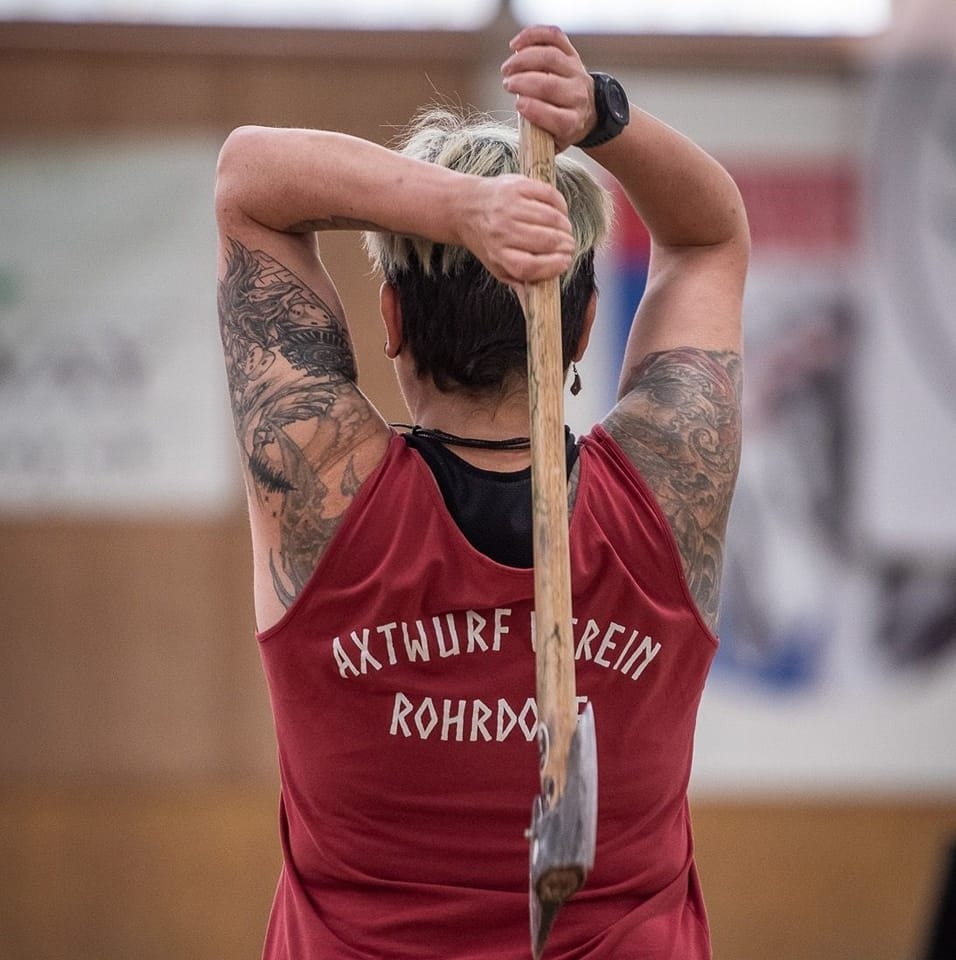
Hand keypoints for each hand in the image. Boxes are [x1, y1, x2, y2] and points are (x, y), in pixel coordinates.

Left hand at [458, 173, 573, 286]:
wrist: (465, 207)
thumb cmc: (488, 242)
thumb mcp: (498, 267)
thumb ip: (520, 285)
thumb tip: (534, 313)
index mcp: (498, 254)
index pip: (531, 266)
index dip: (553, 266)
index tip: (565, 263)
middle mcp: (502, 230)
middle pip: (546, 241)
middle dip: (565, 245)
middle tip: (568, 246)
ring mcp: (510, 206)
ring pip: (552, 218)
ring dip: (565, 226)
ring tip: (564, 231)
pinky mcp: (517, 185)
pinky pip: (550, 196)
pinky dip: (561, 205)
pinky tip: (559, 212)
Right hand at [500, 25, 597, 152]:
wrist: (588, 110)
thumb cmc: (562, 127)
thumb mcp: (552, 142)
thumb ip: (537, 138)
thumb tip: (520, 128)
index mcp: (573, 122)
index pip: (557, 117)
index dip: (535, 110)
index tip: (518, 105)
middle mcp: (578, 95)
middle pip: (550, 85)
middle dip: (523, 82)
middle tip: (507, 84)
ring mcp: (575, 71)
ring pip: (550, 57)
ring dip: (523, 60)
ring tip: (507, 69)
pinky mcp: (571, 53)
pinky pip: (554, 37)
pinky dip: (533, 36)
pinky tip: (516, 45)